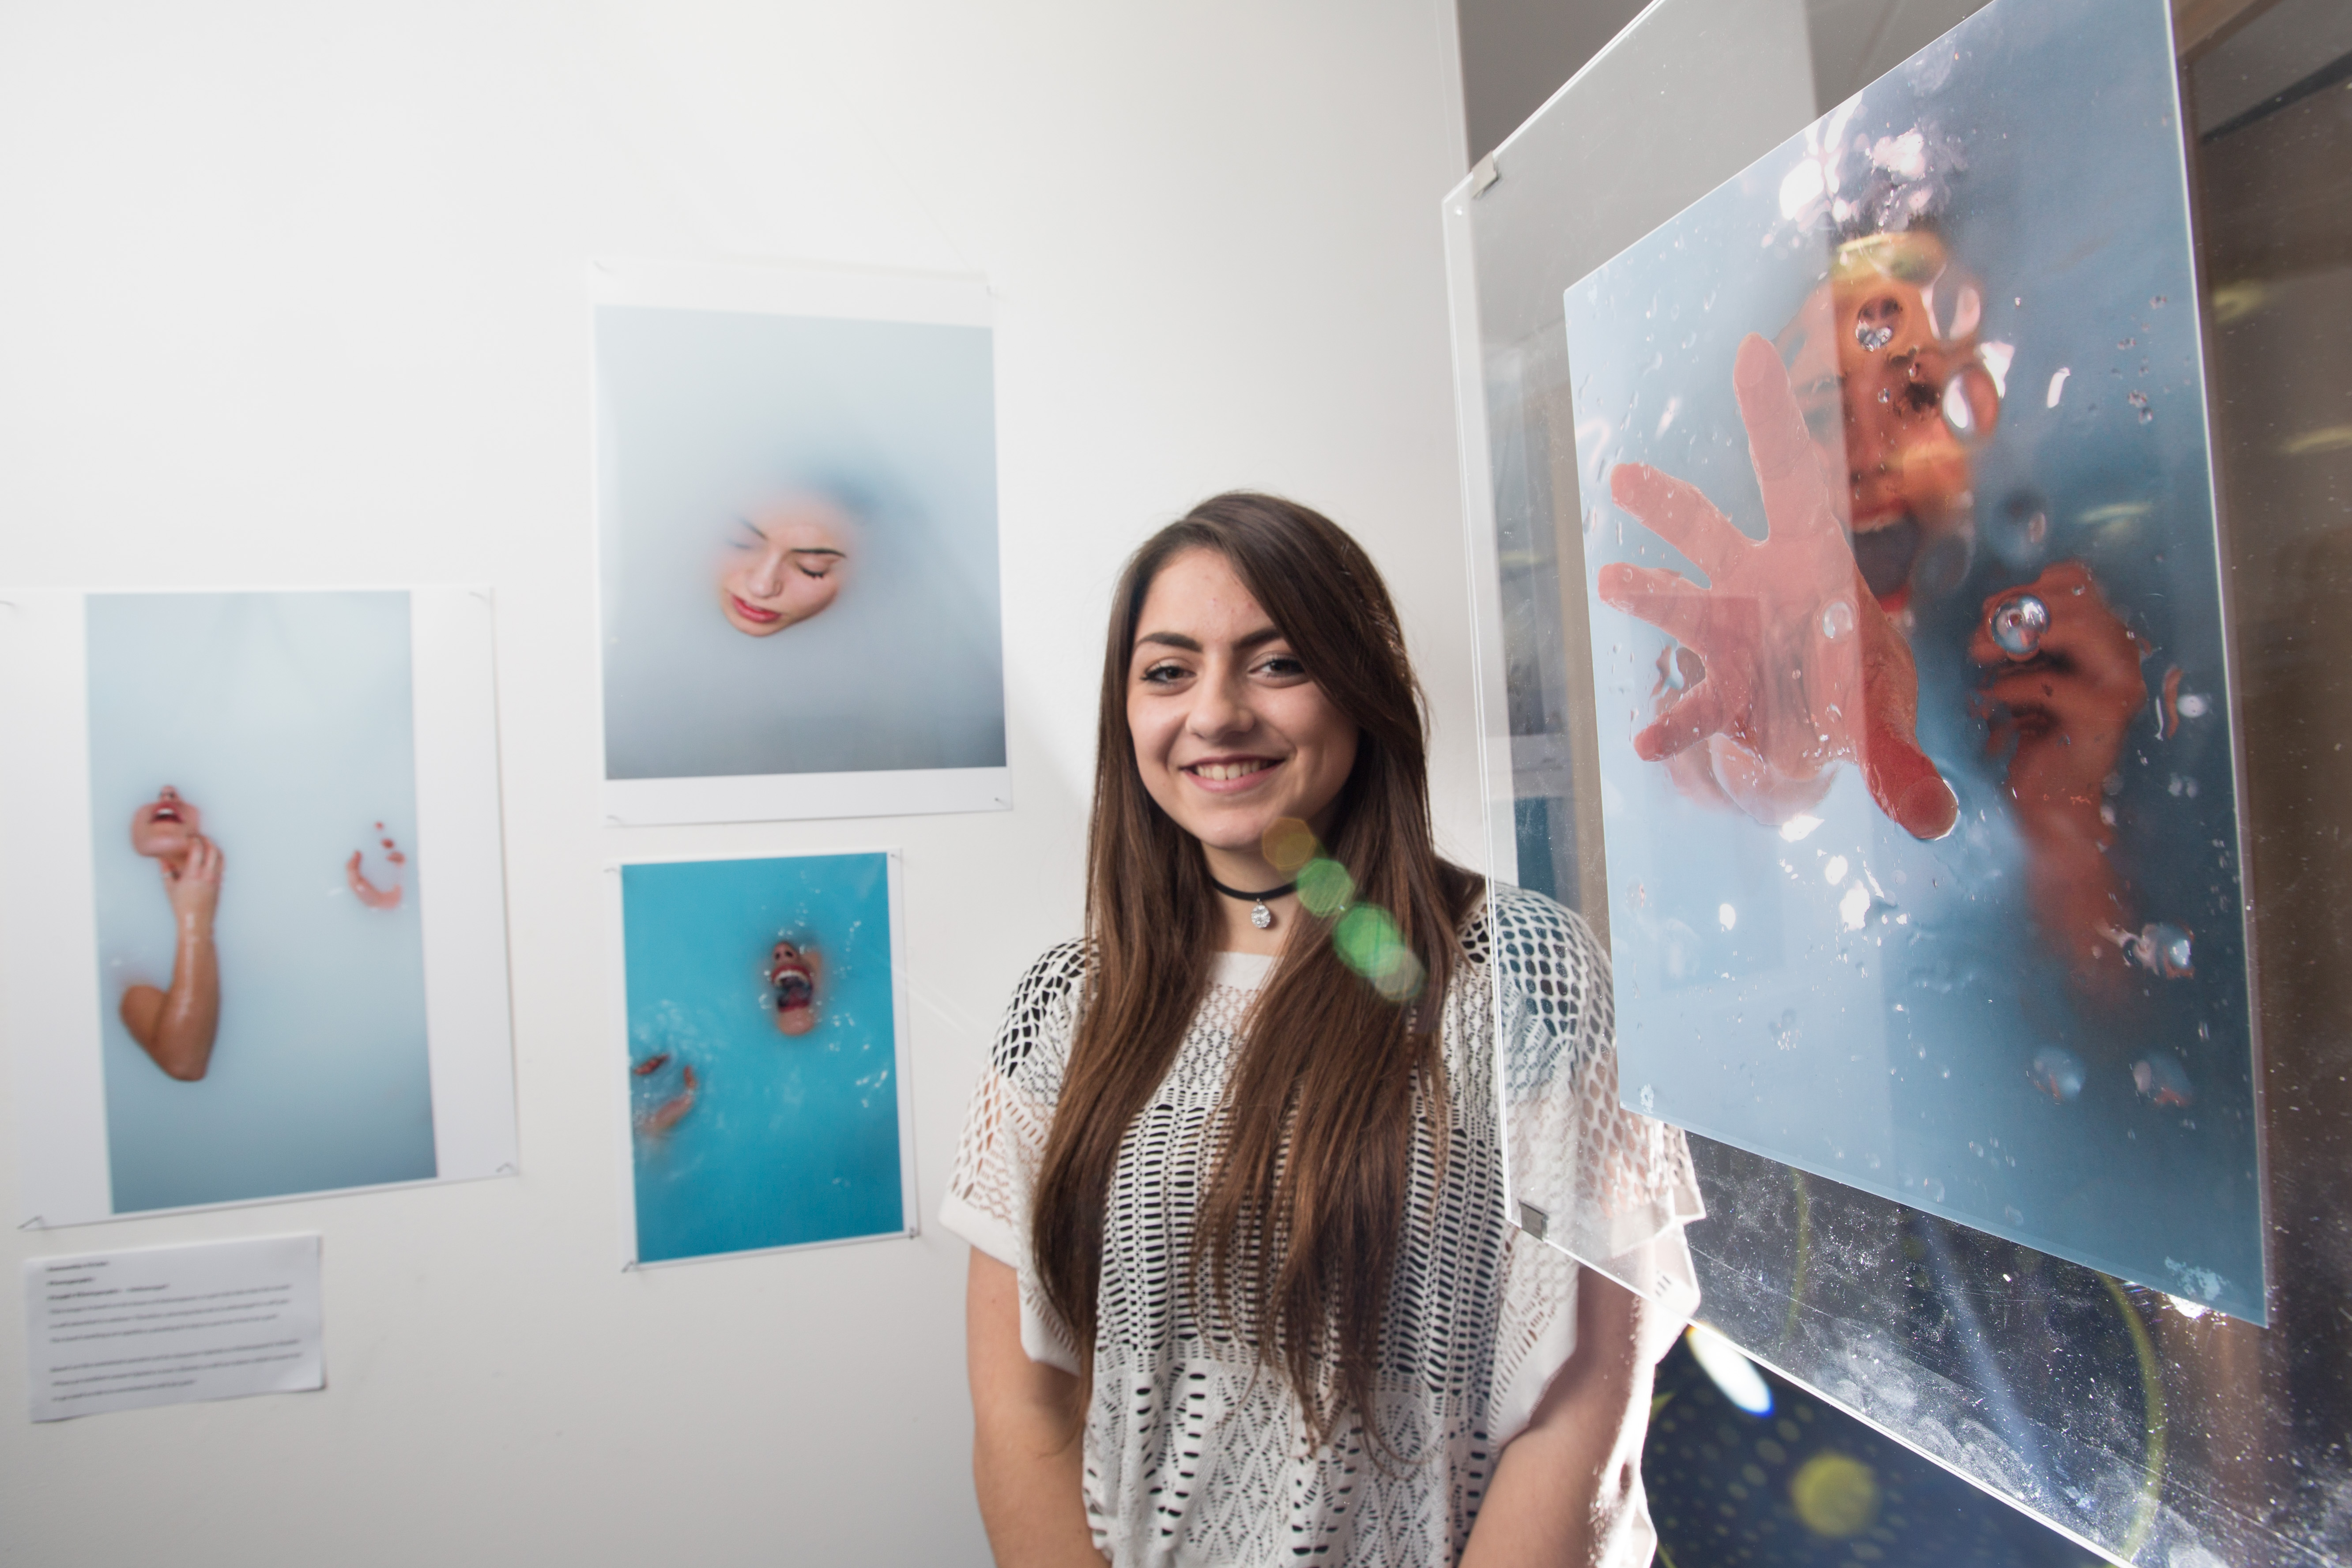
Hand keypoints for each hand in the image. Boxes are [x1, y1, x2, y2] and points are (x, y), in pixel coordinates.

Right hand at [162, 835, 222, 927]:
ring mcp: (216, 879)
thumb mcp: (169, 888)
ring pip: (220, 857)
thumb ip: (165, 871)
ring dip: (214, 847)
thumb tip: (161, 860)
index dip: (195, 840)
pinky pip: (222, 866)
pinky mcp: (220, 883)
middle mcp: (207, 874)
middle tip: (199, 837)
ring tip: (207, 844)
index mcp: (193, 874)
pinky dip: (218, 857)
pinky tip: (212, 857)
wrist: (196, 920)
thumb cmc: (182, 906)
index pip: (198, 850)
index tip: (190, 837)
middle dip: (207, 840)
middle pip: (212, 850)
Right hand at [1598, 334, 1957, 838]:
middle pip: (1713, 535)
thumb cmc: (1858, 691)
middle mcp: (1759, 587)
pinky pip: (1696, 706)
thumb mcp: (1889, 715)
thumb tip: (1935, 819)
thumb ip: (1906, 766)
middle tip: (1625, 478)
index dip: (1771, 417)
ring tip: (1615, 576)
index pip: (1794, 478)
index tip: (1748, 352)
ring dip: (1650, 592)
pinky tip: (1650, 742)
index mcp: (1813, 561)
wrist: (1826, 728)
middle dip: (1671, 509)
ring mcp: (1730, 634)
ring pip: (1684, 602)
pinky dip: (1677, 724)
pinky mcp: (1721, 691)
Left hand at [1969, 562, 2146, 999]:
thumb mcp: (2019, 672)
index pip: (2077, 580)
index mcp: (2099, 639)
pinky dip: (2014, 687)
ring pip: (2081, 625)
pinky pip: (2053, 683)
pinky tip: (1995, 703)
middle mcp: (2119, 657)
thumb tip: (1997, 610)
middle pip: (2078, 596)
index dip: (2029, 587)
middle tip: (1981, 637)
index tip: (1992, 613)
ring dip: (2019, 637)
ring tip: (1983, 658)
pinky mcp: (2102, 718)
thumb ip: (2021, 638)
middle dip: (2020, 608)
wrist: (2044, 801)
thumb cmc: (2025, 734)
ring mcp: (2118, 687)